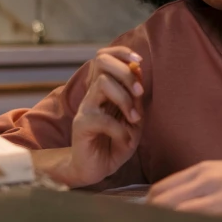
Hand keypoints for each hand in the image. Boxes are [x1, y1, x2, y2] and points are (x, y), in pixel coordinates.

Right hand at [67, 46, 144, 186]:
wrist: (96, 169)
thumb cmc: (115, 144)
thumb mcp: (134, 121)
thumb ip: (137, 100)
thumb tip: (140, 71)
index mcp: (105, 90)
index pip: (104, 57)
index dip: (120, 52)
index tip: (139, 61)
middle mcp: (93, 95)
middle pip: (102, 63)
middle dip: (127, 74)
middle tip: (140, 93)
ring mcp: (86, 108)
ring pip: (103, 84)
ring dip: (125, 100)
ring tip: (134, 119)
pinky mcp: (82, 126)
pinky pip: (102, 119)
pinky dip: (120, 129)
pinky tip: (126, 140)